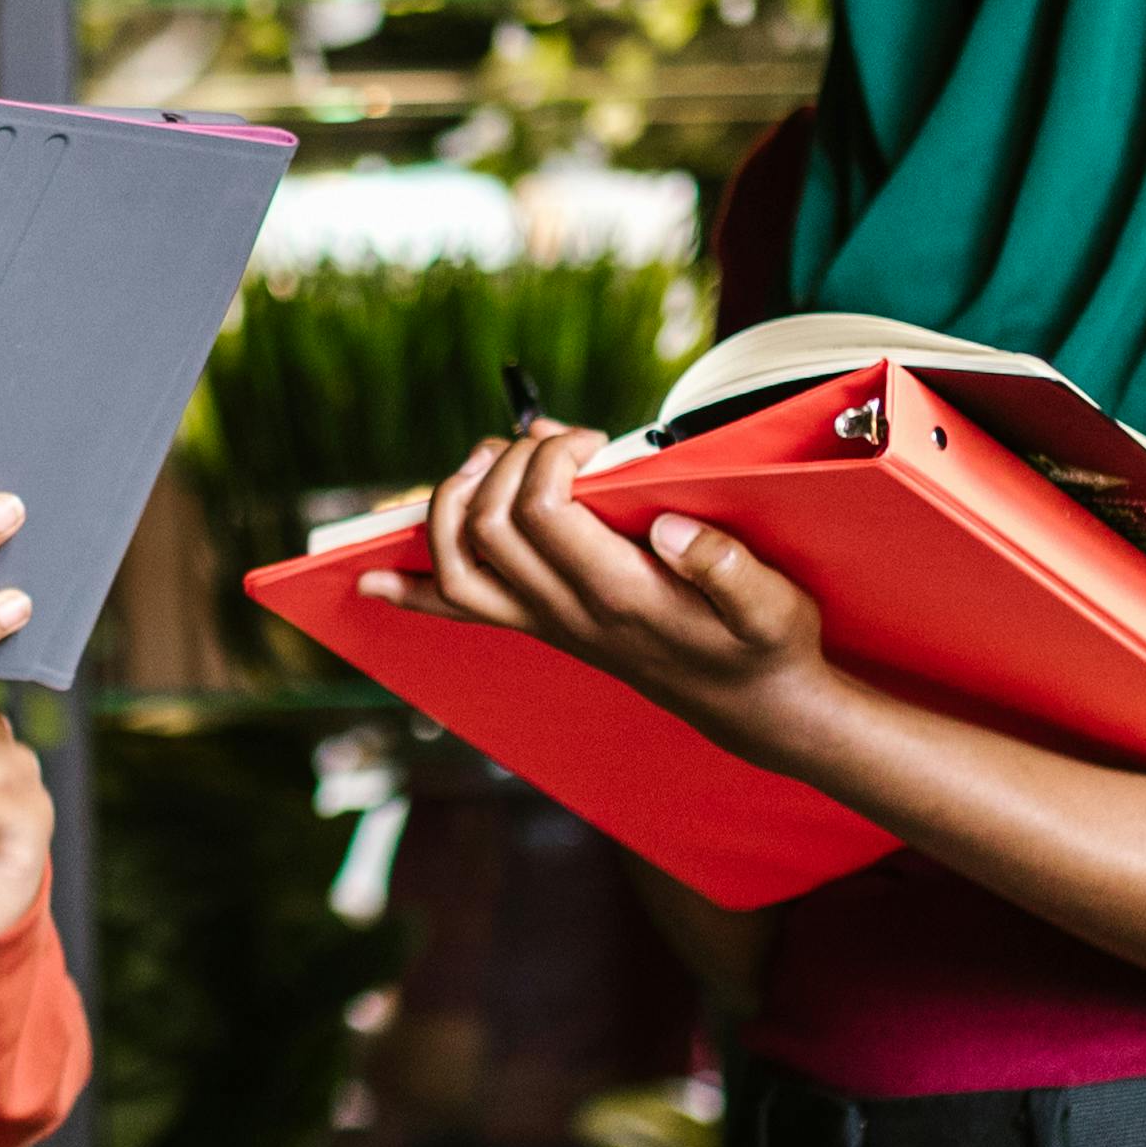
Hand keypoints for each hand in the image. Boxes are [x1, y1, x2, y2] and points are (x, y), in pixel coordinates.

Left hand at [361, 419, 838, 763]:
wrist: (752, 707)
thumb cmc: (765, 645)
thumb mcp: (773, 604)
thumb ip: (724, 566)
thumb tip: (664, 525)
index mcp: (620, 594)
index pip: (541, 511)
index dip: (550, 457)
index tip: (592, 440)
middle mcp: (569, 613)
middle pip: (486, 525)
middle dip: (505, 461)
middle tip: (551, 439)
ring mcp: (547, 624)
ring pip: (457, 564)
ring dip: (451, 502)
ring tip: (484, 460)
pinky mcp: (544, 628)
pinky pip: (460, 611)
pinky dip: (413, 590)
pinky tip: (372, 577)